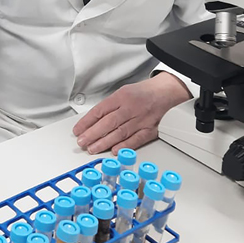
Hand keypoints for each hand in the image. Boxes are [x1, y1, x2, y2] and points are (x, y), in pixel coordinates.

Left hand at [73, 74, 191, 153]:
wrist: (166, 91)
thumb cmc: (144, 92)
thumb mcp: (123, 92)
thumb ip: (109, 106)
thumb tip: (92, 121)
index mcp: (122, 96)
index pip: (100, 110)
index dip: (87, 122)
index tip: (78, 130)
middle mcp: (131, 107)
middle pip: (108, 123)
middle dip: (92, 134)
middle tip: (82, 142)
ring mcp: (141, 119)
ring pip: (120, 133)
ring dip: (104, 143)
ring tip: (92, 148)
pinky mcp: (150, 129)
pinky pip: (136, 139)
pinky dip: (125, 146)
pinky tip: (115, 151)